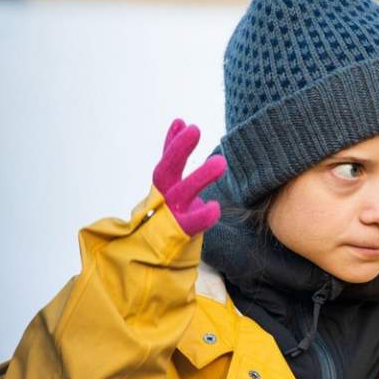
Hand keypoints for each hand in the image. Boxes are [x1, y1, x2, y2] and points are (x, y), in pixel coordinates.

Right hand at [152, 118, 226, 235]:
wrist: (158, 257)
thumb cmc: (171, 217)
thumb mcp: (173, 187)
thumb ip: (175, 160)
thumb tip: (181, 124)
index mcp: (164, 188)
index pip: (166, 162)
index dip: (171, 142)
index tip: (182, 122)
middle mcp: (164, 199)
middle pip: (165, 172)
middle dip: (178, 150)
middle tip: (195, 129)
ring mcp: (171, 216)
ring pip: (181, 193)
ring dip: (200, 176)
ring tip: (221, 162)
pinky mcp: (180, 234)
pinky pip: (191, 223)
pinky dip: (202, 216)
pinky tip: (214, 208)